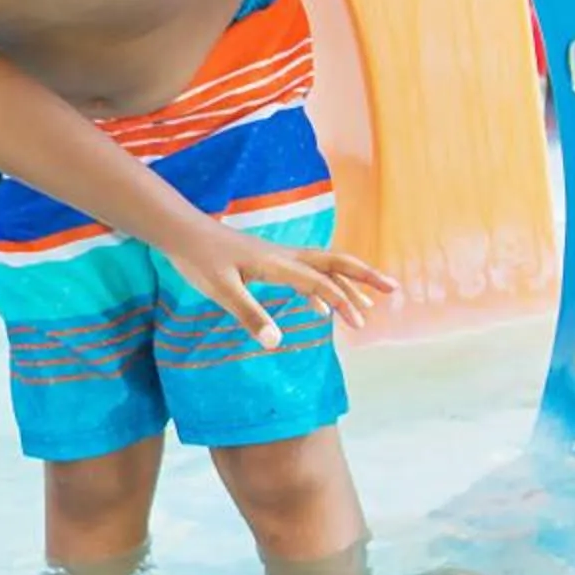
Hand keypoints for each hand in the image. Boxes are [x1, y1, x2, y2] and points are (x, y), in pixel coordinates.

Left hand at [160, 227, 397, 347]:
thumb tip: (276, 342)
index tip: (359, 324)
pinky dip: (320, 288)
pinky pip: (305, 273)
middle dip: (364, 277)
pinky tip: (320, 311)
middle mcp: (284, 256)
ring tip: (367, 306)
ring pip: (323, 266)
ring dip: (346, 283)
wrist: (182, 232)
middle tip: (392, 289)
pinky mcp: (268, 261)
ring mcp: (278, 257)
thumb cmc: (199, 260)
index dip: (341, 302)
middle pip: (335, 262)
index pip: (319, 282)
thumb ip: (249, 314)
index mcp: (277, 263)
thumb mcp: (221, 291)